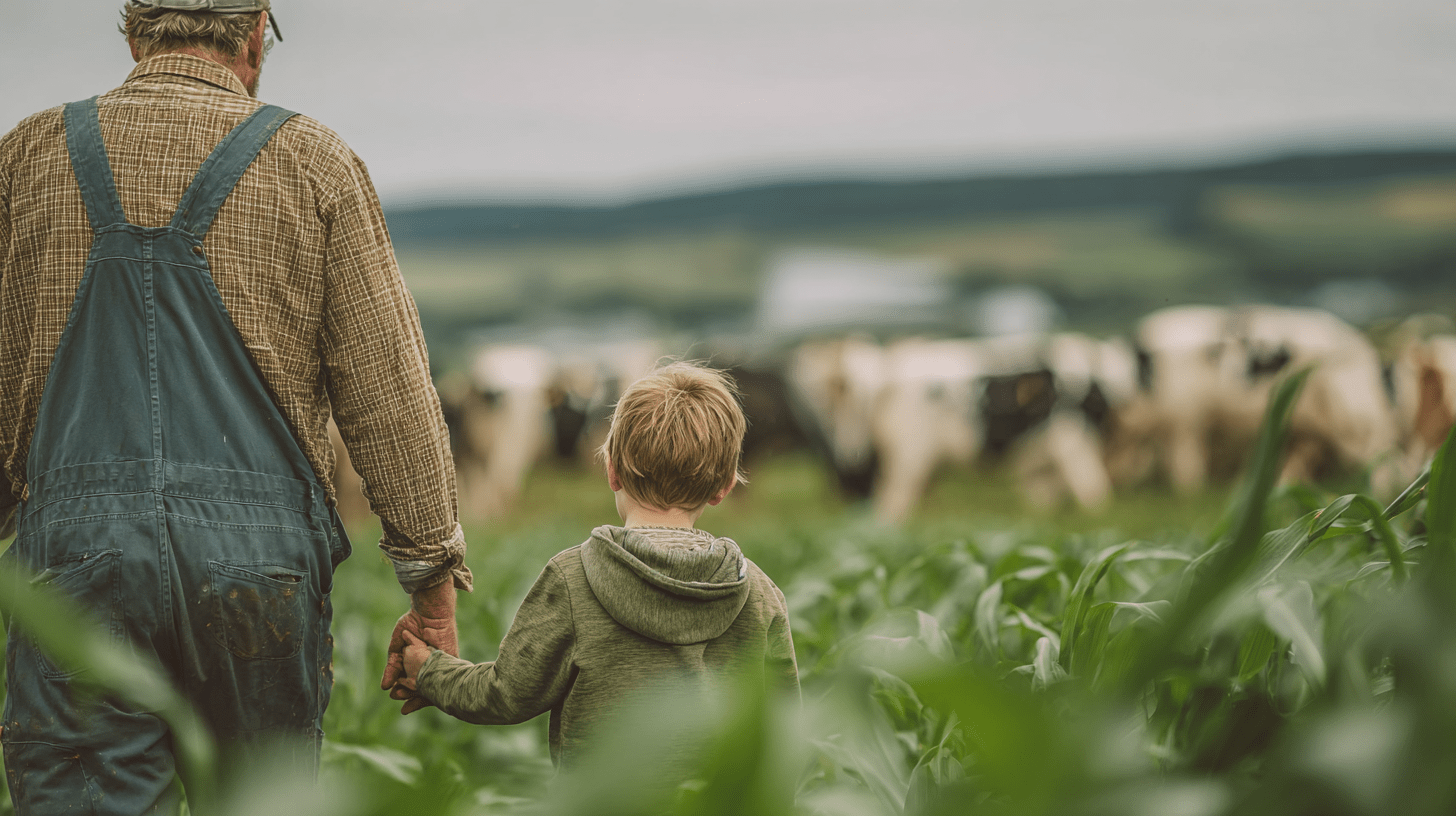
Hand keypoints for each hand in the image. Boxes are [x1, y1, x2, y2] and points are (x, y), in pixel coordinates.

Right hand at [381, 580, 457, 713]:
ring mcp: (439, 664)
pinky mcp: (450, 661)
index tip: (392, 695)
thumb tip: (384, 687)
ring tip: (405, 697)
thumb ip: (393, 667)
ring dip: (419, 694)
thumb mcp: (398, 647)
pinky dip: (434, 687)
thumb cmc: (413, 623)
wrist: (430, 610)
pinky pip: (444, 679)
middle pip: (420, 686)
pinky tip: (424, 694)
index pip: (409, 681)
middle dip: (408, 694)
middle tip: (396, 696)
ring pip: (431, 685)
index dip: (401, 690)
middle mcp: (428, 665)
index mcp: (415, 661)